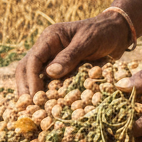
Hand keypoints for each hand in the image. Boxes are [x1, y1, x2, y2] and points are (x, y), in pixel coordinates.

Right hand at [15, 12, 130, 97]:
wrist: (117, 32)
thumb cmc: (103, 32)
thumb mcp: (87, 42)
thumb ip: (70, 56)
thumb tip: (50, 73)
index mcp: (50, 37)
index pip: (33, 59)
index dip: (31, 79)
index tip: (34, 97)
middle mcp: (47, 47)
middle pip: (26, 68)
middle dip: (24, 87)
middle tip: (26, 107)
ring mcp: (53, 58)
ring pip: (34, 75)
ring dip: (31, 91)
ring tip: (31, 109)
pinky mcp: (61, 67)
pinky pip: (48, 80)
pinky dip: (45, 92)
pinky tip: (45, 105)